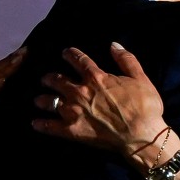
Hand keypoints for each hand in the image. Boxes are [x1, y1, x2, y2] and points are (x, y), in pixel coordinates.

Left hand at [32, 43, 168, 163]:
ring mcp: (73, 111)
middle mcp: (80, 92)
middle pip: (57, 80)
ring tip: (38, 99)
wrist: (140, 135)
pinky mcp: (72, 130)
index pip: (78, 60)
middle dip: (49, 77)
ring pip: (49, 101)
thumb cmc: (144, 107)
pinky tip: (35, 123)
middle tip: (46, 78)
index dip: (70, 54)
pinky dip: (42, 125)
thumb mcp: (140, 78)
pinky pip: (51, 127)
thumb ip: (126, 60)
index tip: (65, 52)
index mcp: (96, 77)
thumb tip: (113, 44)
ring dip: (42, 99)